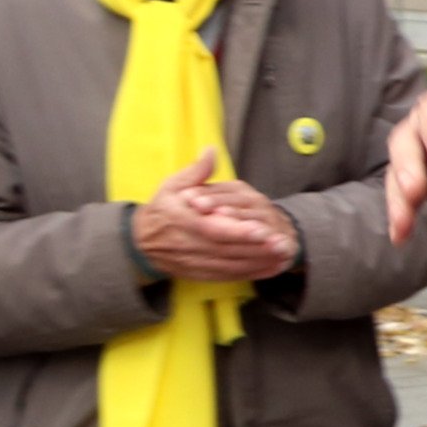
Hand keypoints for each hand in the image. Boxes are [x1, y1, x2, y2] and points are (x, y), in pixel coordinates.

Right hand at [133, 153, 298, 282]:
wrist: (141, 242)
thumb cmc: (163, 209)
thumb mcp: (172, 186)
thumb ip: (196, 171)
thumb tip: (211, 150)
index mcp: (182, 220)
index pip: (212, 228)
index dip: (237, 231)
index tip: (261, 229)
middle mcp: (189, 244)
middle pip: (228, 249)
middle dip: (258, 248)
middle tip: (284, 243)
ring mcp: (196, 261)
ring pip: (232, 265)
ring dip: (260, 261)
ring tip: (285, 254)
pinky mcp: (202, 273)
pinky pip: (230, 276)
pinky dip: (253, 273)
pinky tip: (273, 267)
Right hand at [386, 43, 426, 241]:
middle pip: (407, 143)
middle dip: (409, 167)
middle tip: (414, 191)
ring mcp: (422, 151)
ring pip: (400, 172)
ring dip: (398, 197)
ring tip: (401, 223)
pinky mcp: (426, 176)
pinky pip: (408, 195)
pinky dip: (402, 214)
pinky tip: (400, 237)